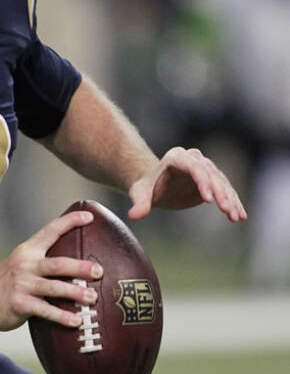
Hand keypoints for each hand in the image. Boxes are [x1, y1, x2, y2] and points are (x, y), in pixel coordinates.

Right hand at [0, 210, 100, 331]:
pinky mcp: (19, 304)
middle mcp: (24, 264)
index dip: (70, 222)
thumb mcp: (21, 265)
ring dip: (75, 292)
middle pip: (57, 264)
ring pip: (54, 287)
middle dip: (80, 267)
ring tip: (92, 297)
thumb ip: (43, 262)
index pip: (50, 231)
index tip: (89, 217)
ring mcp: (21, 284)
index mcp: (27, 251)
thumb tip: (79, 265)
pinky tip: (76, 321)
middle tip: (98, 271)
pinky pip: (45, 310)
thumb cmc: (7, 285)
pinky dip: (62, 316)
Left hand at [127, 146, 245, 221]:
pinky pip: (226, 190)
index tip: (209, 199)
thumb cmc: (145, 187)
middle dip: (220, 193)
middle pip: (211, 174)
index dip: (203, 182)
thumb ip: (140, 203)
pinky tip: (240, 216)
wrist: (154, 186)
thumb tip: (134, 216)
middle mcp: (194, 159)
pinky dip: (233, 202)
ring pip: (222, 183)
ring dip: (230, 199)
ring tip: (235, 216)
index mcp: (176, 157)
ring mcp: (205, 168)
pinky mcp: (213, 180)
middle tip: (226, 210)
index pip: (194, 167)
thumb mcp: (140, 193)